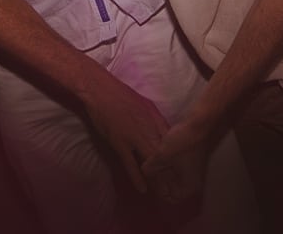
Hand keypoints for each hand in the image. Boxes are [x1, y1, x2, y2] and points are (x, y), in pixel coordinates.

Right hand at [81, 73, 171, 193]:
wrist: (99, 89)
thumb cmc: (119, 94)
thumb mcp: (144, 103)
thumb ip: (154, 118)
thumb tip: (164, 131)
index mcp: (155, 118)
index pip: (171, 142)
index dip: (177, 157)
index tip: (183, 170)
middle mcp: (148, 129)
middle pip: (164, 154)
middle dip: (172, 171)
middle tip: (178, 188)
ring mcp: (134, 137)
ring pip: (151, 161)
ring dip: (158, 178)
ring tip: (165, 193)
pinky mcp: (120, 143)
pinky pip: (130, 164)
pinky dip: (137, 177)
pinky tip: (143, 189)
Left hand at [140, 120, 209, 204]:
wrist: (198, 123)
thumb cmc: (182, 142)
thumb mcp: (162, 156)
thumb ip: (150, 168)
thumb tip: (143, 172)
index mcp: (188, 186)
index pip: (171, 198)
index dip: (158, 190)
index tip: (150, 178)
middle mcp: (191, 180)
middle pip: (170, 186)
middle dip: (158, 177)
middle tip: (147, 168)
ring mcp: (190, 169)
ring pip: (171, 174)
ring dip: (161, 167)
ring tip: (150, 159)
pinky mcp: (188, 158)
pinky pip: (174, 164)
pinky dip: (166, 160)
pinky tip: (157, 151)